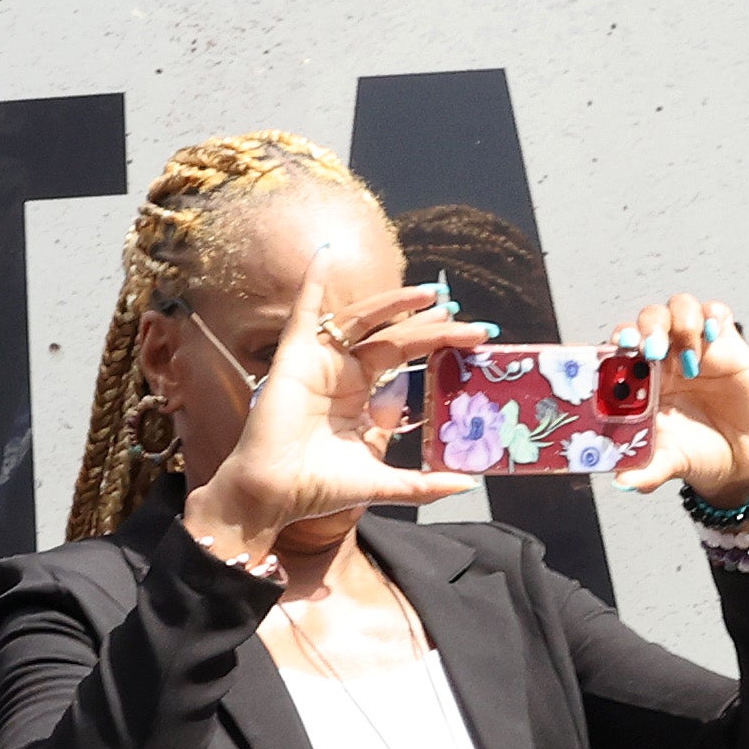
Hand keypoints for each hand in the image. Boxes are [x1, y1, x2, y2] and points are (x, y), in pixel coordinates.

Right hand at [187, 278, 475, 560]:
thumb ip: (425, 483)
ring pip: (362, 319)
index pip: (405, 357)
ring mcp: (319, 361)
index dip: (437, 344)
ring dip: (393, 302)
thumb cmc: (320, 487)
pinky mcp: (294, 355)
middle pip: (392, 337)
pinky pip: (305, 311)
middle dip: (429, 325)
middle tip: (460, 311)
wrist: (276, 493)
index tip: (473, 336)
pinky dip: (312, 281)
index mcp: (362, 395)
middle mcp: (343, 372)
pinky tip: (325, 254)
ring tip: (429, 294)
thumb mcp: (383, 481)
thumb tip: (466, 483)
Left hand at [610, 293, 748, 507]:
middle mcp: (664, 357)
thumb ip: (645, 471)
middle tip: (652, 350)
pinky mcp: (726, 344)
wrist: (737, 460)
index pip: (621, 345)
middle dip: (648, 328)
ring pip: (679, 308)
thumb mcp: (668, 463)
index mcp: (640, 379)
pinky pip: (716, 313)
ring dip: (680, 324)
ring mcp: (694, 347)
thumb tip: (622, 483)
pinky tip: (712, 336)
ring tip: (689, 359)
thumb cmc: (693, 454)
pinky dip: (712, 316)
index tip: (620, 346)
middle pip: (648, 320)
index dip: (617, 339)